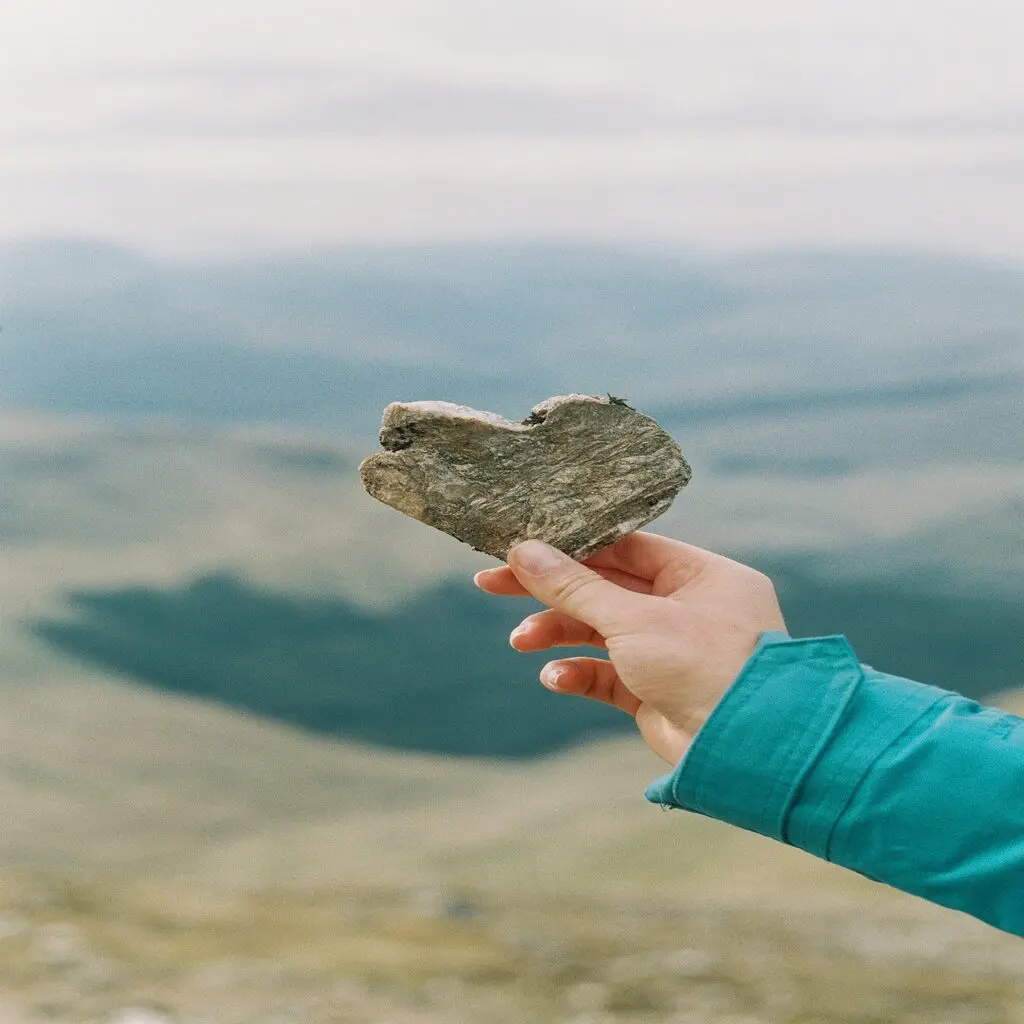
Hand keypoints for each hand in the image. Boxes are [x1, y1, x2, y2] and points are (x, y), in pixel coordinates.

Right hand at [474, 532, 786, 763]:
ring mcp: (672, 652)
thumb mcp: (634, 619)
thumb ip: (576, 586)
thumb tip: (524, 551)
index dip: (571, 547)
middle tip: (492, 585)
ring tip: (520, 642)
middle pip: (605, 588)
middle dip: (551, 591)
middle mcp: (689, 608)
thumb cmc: (705, 668)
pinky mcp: (656, 693)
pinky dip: (579, 673)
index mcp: (701, 575)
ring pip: (601, 632)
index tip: (520, 549)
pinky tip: (556, 678)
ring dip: (558, 634)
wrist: (745, 752)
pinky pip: (607, 675)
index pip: (625, 548)